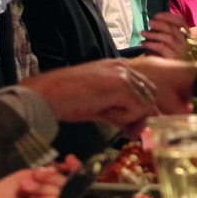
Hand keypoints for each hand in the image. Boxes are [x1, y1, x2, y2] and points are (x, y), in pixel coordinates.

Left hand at [0, 165, 67, 197]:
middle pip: (67, 186)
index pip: (69, 176)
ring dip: (46, 189)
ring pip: (63, 197)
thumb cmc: (1, 196)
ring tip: (27, 190)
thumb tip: (63, 167)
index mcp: (48, 187)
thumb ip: (45, 173)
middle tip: (31, 180)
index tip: (70, 159)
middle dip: (51, 180)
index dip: (74, 168)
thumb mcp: (25, 177)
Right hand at [25, 57, 191, 127]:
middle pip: (150, 96)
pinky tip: (105, 114)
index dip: (141, 110)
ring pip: (145, 103)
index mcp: (118, 68)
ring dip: (130, 117)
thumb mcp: (98, 106)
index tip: (132, 128)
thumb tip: (134, 128)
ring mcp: (123, 74)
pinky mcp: (121, 85)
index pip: (144, 89)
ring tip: (107, 117)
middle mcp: (123, 68)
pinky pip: (137, 109)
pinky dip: (124, 117)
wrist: (46, 95)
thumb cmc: (66, 101)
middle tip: (126, 130)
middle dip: (140, 116)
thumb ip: (120, 113)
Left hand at [141, 11, 190, 59]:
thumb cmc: (162, 54)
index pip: (181, 21)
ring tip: (143, 33)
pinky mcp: (173, 59)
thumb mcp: (163, 40)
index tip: (156, 15)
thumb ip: (161, 30)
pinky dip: (150, 43)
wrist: (164, 72)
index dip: (169, 16)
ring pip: (168, 38)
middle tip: (149, 22)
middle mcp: (185, 43)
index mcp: (185, 35)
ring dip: (154, 33)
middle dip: (160, 23)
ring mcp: (180, 51)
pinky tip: (143, 43)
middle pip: (174, 29)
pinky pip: (161, 47)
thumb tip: (152, 21)